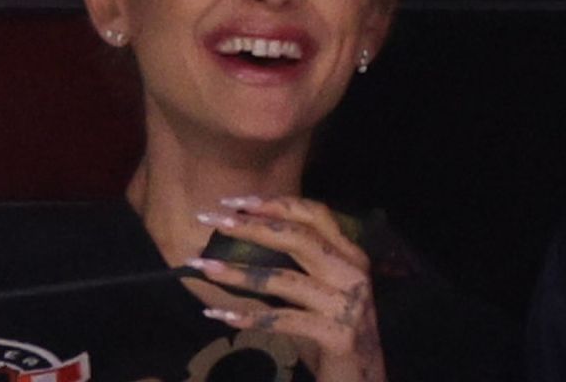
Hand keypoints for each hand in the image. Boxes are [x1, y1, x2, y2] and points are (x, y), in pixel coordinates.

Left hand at [191, 197, 383, 381]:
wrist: (362, 380)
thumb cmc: (332, 332)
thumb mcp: (322, 290)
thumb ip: (299, 263)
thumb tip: (245, 237)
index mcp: (351, 255)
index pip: (315, 214)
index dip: (275, 204)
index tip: (235, 201)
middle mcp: (353, 273)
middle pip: (299, 237)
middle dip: (251, 226)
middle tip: (212, 220)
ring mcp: (347, 304)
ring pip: (285, 279)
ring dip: (238, 273)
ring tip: (203, 267)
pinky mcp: (338, 334)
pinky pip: (284, 320)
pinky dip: (250, 317)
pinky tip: (221, 316)